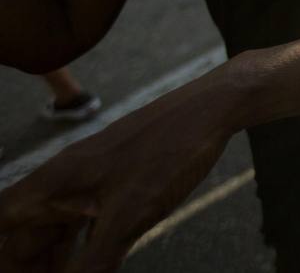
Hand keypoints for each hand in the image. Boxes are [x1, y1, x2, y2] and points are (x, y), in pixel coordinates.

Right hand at [0, 74, 234, 272]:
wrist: (213, 108)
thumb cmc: (170, 152)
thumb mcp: (129, 217)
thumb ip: (92, 262)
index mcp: (53, 183)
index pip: (2, 222)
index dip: (3, 257)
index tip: (11, 271)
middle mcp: (64, 179)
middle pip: (24, 233)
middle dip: (25, 265)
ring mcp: (90, 178)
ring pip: (55, 228)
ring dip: (51, 261)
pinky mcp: (116, 179)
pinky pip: (84, 219)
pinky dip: (79, 246)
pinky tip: (87, 265)